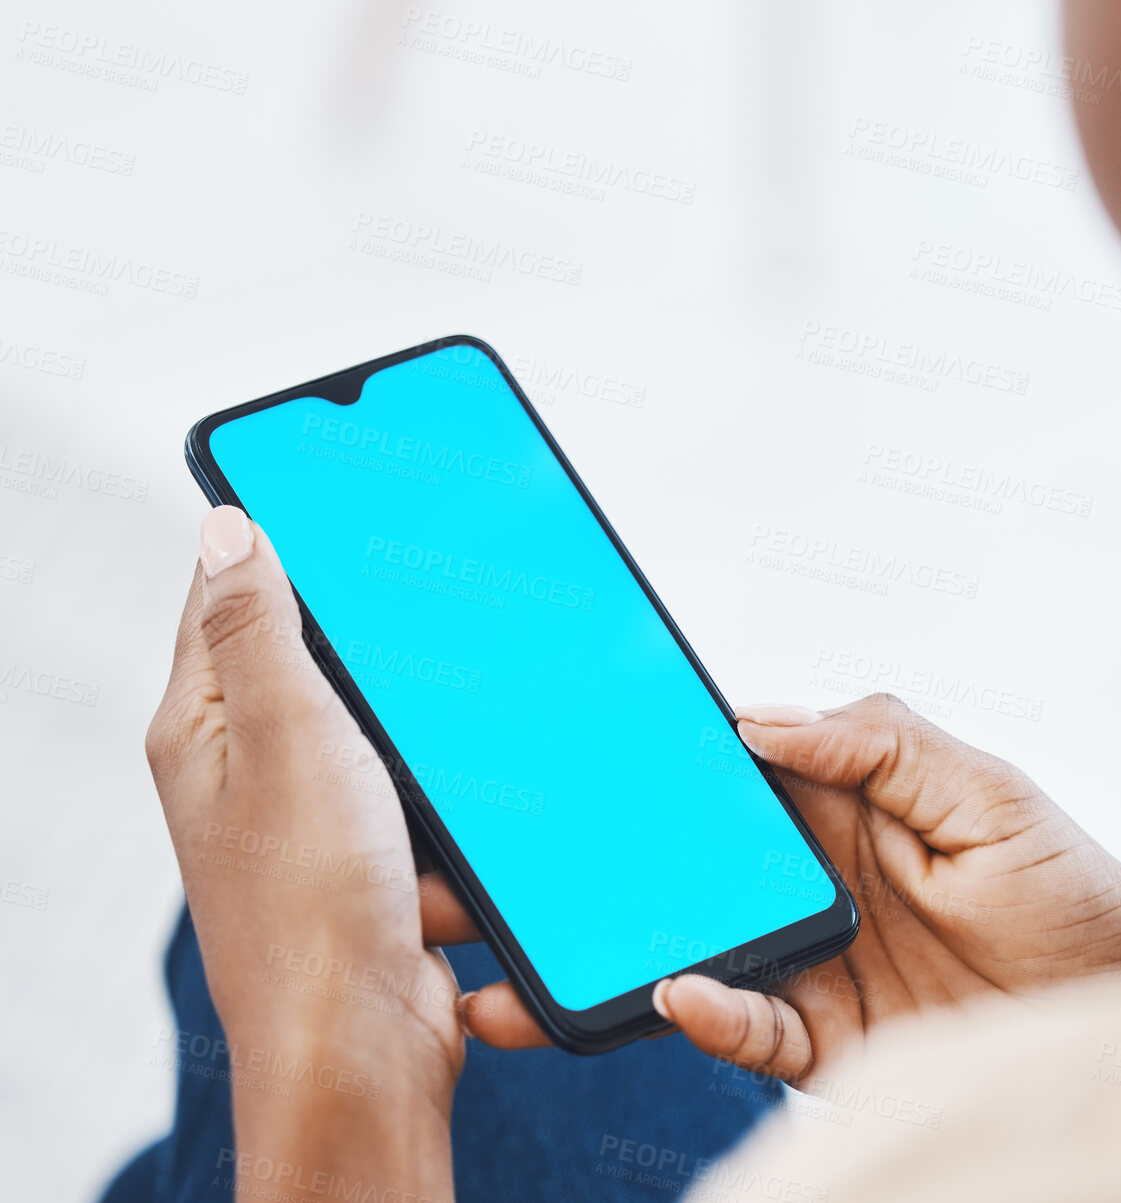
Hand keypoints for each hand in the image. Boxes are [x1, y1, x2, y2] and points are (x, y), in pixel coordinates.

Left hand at [147, 507, 469, 1198]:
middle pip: (319, 665)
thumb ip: (260, 630)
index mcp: (203, 730)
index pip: (227, 599)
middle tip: (431, 611)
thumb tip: (225, 526)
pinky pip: (425, 804)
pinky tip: (475, 817)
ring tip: (454, 746)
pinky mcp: (374, 867)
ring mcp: (315, 823)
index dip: (279, 540)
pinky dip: (455, 806)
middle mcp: (249, 772)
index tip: (339, 490)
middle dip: (382, 649)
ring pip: (387, 736)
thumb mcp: (287, 737)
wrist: (363, 1049)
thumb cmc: (311, 906)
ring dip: (430, 739)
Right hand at [454, 692, 1120, 1086]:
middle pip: (680, 863)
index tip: (569, 737)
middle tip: (501, 859)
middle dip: (593, 862)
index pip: (727, 771)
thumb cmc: (1074, 894)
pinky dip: (701, 1012)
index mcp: (841, 802)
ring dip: (606, 948)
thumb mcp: (992, 794)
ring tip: (522, 955)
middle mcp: (807, 878)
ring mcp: (806, 960)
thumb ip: (883, 745)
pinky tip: (675, 994)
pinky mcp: (820, 1037)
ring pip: (684, 947)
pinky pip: (742, 1026)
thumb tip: (758, 723)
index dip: (655, 756)